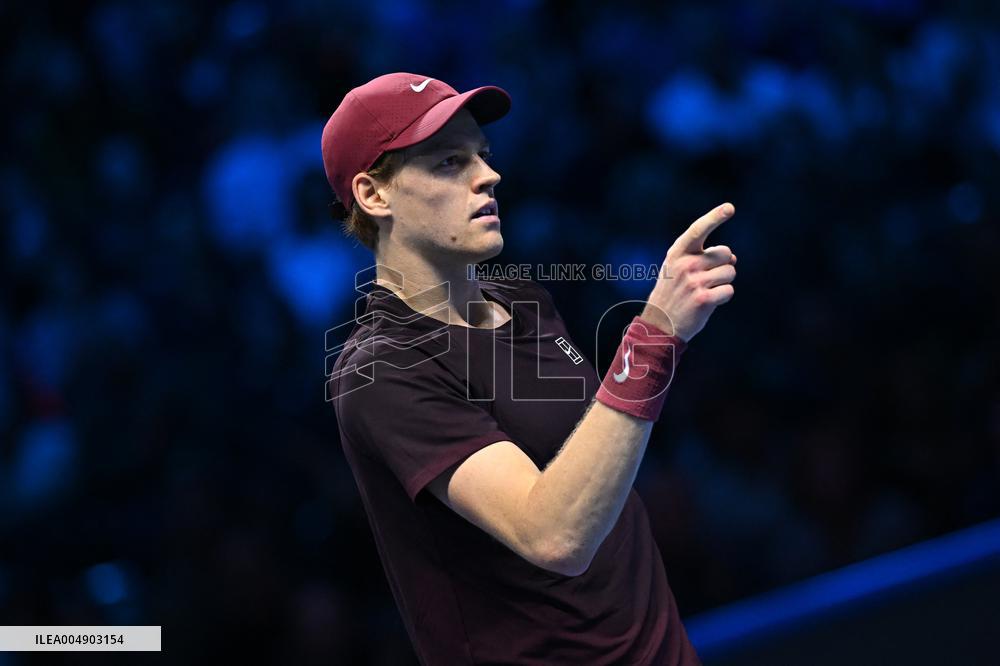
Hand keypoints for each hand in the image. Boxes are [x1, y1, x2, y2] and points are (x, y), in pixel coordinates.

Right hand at [640, 203, 737, 342]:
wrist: (660, 323)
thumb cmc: (675, 292)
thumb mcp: (679, 268)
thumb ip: (704, 257)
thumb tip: (733, 259)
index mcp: (678, 252)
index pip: (698, 229)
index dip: (715, 217)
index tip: (729, 207)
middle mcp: (685, 264)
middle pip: (725, 253)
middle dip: (723, 265)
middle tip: (706, 279)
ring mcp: (694, 281)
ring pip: (730, 272)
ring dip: (724, 282)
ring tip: (705, 291)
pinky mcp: (703, 299)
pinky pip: (729, 290)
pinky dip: (723, 297)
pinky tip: (709, 302)